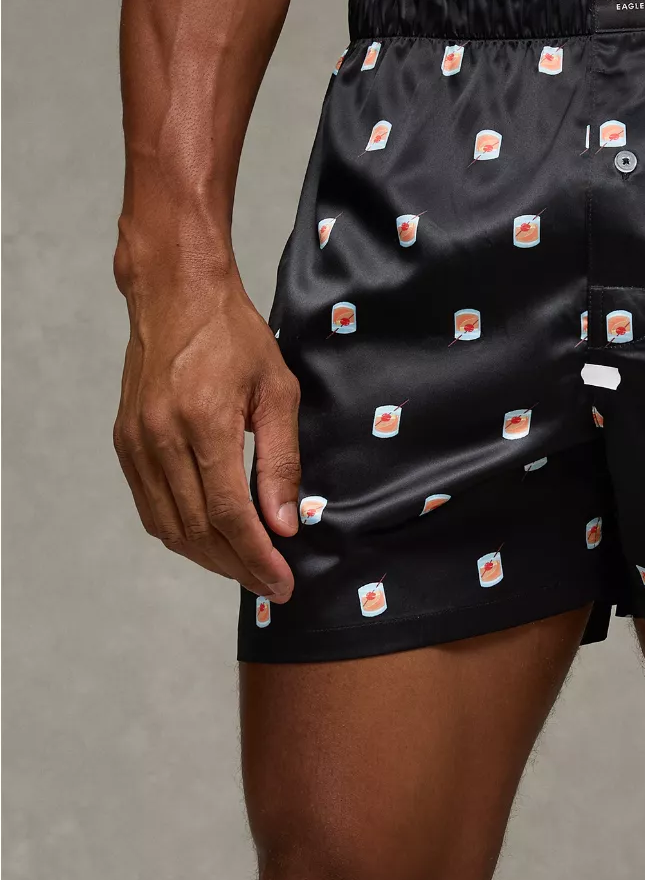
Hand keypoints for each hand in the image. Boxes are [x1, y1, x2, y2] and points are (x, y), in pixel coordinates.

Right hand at [113, 268, 298, 601]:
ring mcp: (136, 442)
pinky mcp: (125, 442)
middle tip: (271, 585)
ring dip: (209, 557)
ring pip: (170, 527)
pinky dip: (181, 533)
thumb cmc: (235, 336)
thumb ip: (281, 460)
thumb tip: (284, 523)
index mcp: (203, 422)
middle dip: (238, 566)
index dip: (257, 556)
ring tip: (246, 568)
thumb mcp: (277, 391)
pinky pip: (150, 507)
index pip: (230, 513)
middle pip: (198, 530)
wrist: (176, 294)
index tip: (282, 581)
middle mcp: (161, 437)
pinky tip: (212, 540)